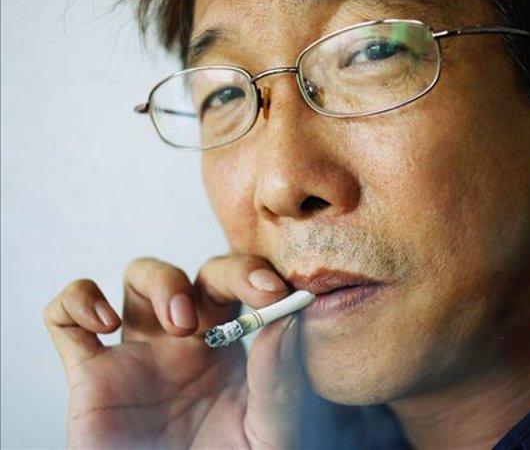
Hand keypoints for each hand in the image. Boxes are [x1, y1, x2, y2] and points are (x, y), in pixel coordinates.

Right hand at [44, 255, 302, 448]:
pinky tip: (104, 324)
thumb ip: (279, 378)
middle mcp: (188, 341)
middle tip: (243, 306)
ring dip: (161, 279)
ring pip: (140, 275)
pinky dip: (77, 301)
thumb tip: (290, 316)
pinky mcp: (92, 377)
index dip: (256, 275)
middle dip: (221, 275)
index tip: (275, 292)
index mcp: (232, 347)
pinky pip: (65, 319)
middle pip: (200, 273)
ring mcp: (139, 354)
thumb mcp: (271, 430)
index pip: (245, 287)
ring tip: (178, 323)